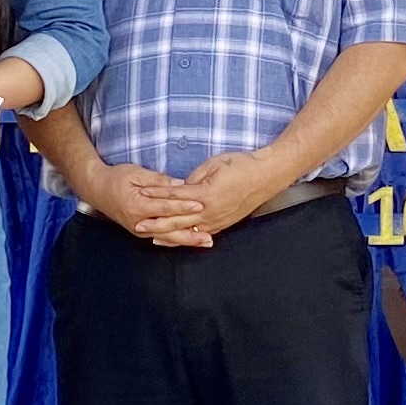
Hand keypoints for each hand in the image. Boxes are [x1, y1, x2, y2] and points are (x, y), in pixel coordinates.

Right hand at [84, 162, 203, 242]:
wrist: (97, 190)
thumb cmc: (116, 178)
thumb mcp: (136, 173)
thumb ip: (158, 181)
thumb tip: (180, 184)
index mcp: (138, 205)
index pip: (165, 207)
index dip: (184, 206)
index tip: (201, 205)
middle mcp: (139, 221)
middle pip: (169, 229)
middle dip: (191, 233)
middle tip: (210, 236)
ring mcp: (139, 229)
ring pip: (167, 238)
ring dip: (187, 241)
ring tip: (205, 243)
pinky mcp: (140, 231)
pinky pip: (161, 238)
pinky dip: (176, 241)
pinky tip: (189, 242)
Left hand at [138, 149, 292, 246]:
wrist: (267, 176)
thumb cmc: (241, 165)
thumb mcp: (214, 164)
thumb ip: (194, 178)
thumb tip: (180, 188)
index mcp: (206, 194)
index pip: (175, 196)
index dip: (156, 195)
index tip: (140, 195)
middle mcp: (210, 211)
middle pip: (177, 219)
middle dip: (156, 222)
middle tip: (138, 225)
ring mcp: (217, 220)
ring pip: (187, 230)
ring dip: (168, 233)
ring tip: (151, 236)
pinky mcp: (223, 224)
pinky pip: (201, 233)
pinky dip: (186, 237)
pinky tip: (175, 240)